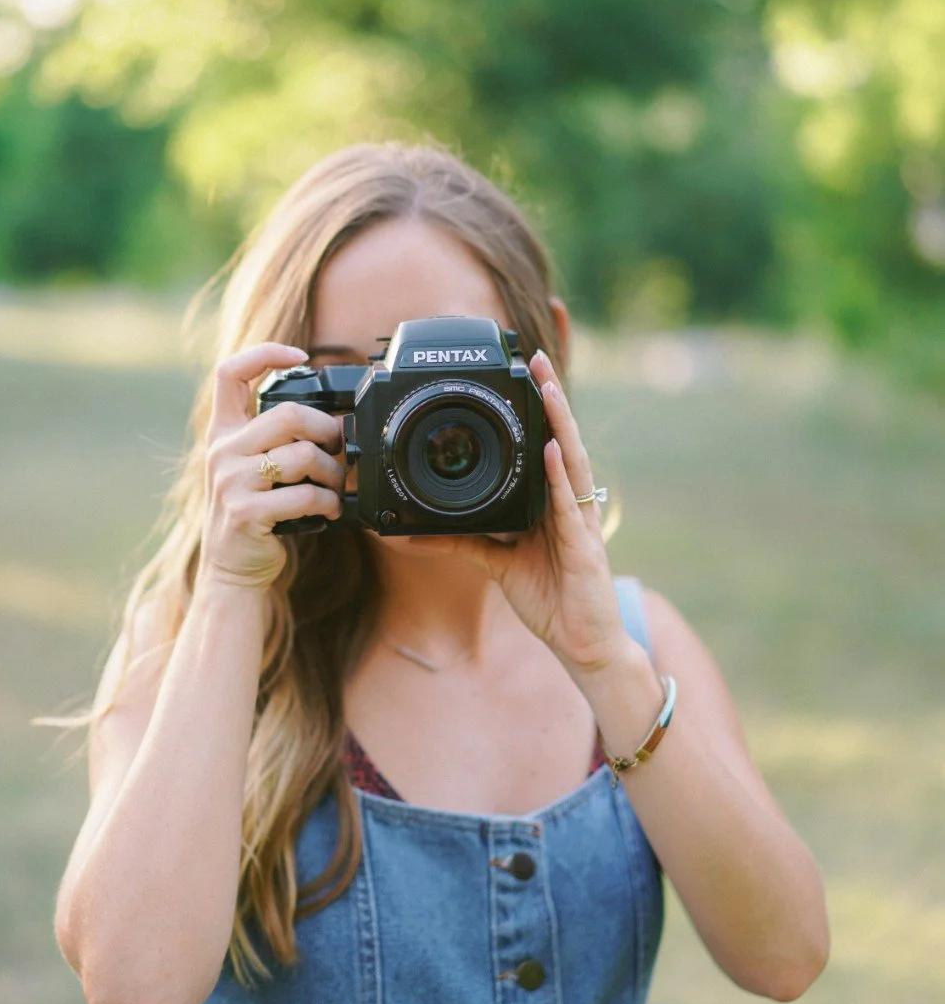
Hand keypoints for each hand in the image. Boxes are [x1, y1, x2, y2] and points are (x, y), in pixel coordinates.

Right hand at [200, 342, 346, 591]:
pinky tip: (330, 510)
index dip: (264, 353)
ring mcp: (231, 482)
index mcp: (223, 433)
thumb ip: (271, 438)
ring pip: (303, 455)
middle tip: (337, 448)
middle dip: (327, 430)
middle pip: (288, 413)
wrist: (232, 569)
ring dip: (333, 473)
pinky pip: (304, 495)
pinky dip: (328, 502)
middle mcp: (221, 451)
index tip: (299, 355)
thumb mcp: (250, 468)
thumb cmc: (253, 514)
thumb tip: (330, 419)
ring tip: (335, 487)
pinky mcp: (246, 512)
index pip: (229, 373)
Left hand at [417, 349, 629, 678]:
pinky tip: (552, 449)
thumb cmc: (550, 601)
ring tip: (548, 387)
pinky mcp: (584, 547)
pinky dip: (559, 476)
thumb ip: (464, 542)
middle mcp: (571, 505)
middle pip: (561, 441)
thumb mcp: (497, 564)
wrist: (581, 644)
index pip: (547, 446)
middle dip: (551, 399)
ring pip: (570, 462)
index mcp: (553, 504)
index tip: (526, 374)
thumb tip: (419, 532)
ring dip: (560, 423)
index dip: (539, 410)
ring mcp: (581, 523)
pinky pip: (570, 506)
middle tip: (538, 359)